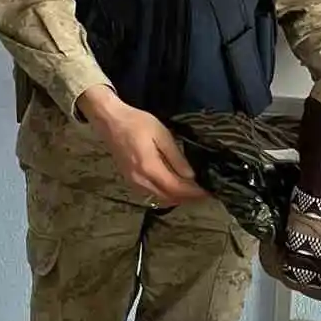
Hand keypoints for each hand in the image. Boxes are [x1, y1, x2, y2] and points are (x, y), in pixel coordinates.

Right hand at [78, 85, 205, 204]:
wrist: (111, 121)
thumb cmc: (137, 123)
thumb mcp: (162, 135)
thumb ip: (176, 157)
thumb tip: (191, 176)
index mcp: (150, 168)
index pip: (177, 188)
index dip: (194, 193)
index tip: (208, 192)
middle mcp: (141, 180)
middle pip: (169, 198)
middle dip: (188, 198)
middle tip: (204, 193)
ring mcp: (133, 182)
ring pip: (160, 199)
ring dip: (177, 198)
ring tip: (192, 192)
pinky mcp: (130, 181)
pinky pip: (151, 195)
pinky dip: (165, 195)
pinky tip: (174, 188)